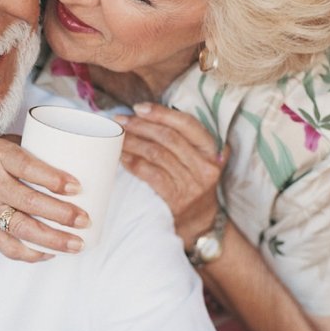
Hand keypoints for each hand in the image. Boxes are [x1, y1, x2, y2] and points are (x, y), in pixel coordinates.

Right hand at [0, 135, 89, 261]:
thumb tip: (73, 160)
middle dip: (62, 215)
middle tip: (85, 220)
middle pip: (30, 203)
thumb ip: (31, 152)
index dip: (54, 179)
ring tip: (77, 244)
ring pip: (22, 230)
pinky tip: (51, 253)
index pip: (28, 168)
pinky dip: (31, 254)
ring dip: (53, 240)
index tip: (77, 187)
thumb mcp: (2, 143)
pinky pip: (8, 247)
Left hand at [114, 103, 227, 248]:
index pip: (187, 125)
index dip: (162, 113)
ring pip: (157, 154)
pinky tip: (121, 157)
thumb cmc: (191, 183)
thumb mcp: (198, 160)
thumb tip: (143, 115)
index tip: (139, 108)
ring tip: (117, 136)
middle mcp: (205, 166)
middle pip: (169, 137)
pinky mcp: (176, 199)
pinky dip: (133, 163)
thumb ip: (182, 139)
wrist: (199, 222)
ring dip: (133, 142)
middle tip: (120, 120)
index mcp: (212, 151)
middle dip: (141, 126)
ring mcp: (192, 184)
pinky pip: (150, 174)